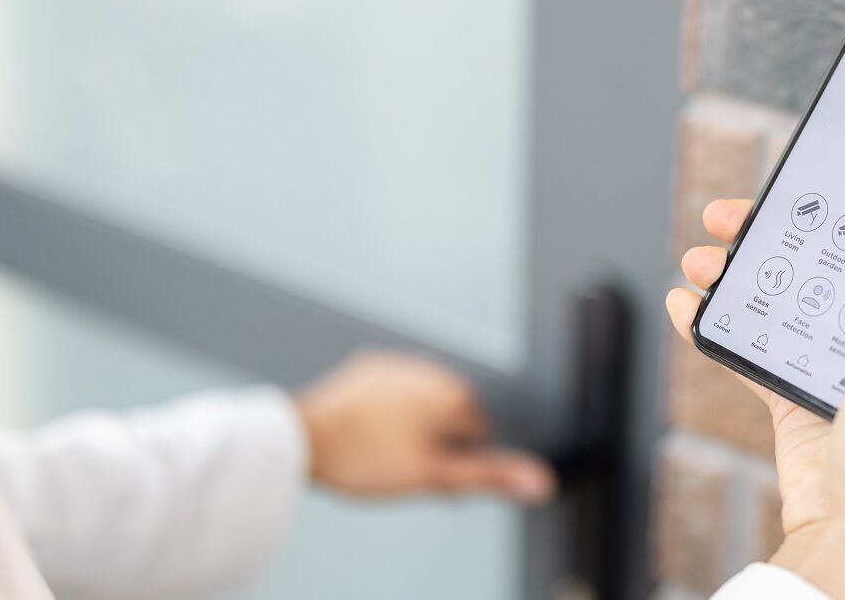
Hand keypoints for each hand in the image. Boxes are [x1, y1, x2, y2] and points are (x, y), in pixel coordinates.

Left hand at [296, 350, 554, 503]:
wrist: (304, 437)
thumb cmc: (366, 456)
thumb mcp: (436, 477)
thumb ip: (491, 475)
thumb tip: (541, 480)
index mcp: (457, 395)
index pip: (480, 437)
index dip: (457, 465)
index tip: (433, 479)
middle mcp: (434, 371)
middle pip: (452, 418)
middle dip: (437, 444)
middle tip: (407, 470)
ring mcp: (401, 365)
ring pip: (423, 405)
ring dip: (414, 427)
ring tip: (384, 453)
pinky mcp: (371, 367)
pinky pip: (394, 393)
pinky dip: (387, 412)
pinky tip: (369, 433)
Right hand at [666, 186, 844, 599]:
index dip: (835, 201)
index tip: (798, 180)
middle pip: (813, 260)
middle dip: (765, 233)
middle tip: (726, 217)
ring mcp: (829, 362)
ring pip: (775, 296)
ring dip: (733, 274)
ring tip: (701, 260)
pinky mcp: (792, 395)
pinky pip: (748, 348)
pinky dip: (715, 325)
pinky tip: (689, 306)